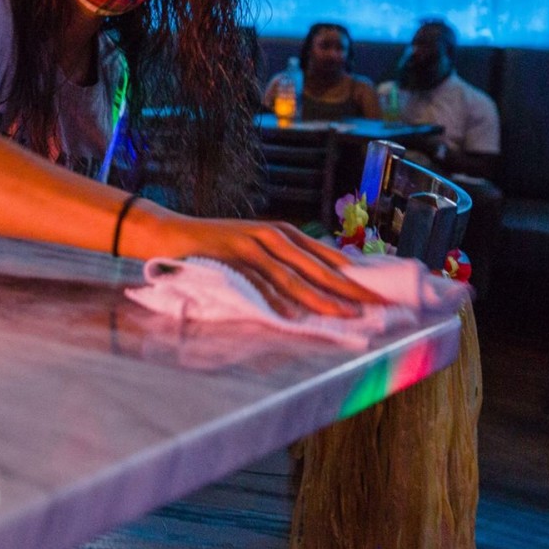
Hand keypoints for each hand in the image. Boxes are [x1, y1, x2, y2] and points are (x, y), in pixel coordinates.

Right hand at [130, 205, 386, 318]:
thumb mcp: (255, 248)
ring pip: (294, 277)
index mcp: (282, 233)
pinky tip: (295, 316)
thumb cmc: (214, 246)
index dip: (355, 277)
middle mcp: (271, 235)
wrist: (168, 233)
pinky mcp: (230, 257)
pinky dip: (278, 301)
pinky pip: (259, 283)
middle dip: (350, 289)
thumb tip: (319, 286)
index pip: (327, 257)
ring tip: (348, 315)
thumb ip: (283, 262)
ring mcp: (251, 245)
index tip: (380, 295)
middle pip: (318, 267)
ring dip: (322, 298)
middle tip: (378, 307)